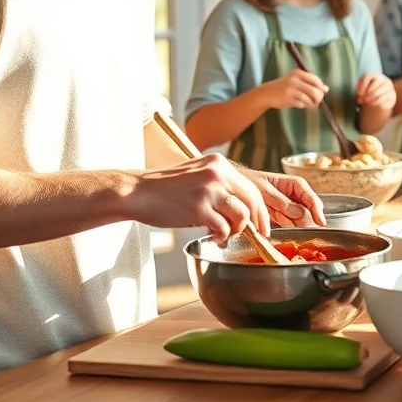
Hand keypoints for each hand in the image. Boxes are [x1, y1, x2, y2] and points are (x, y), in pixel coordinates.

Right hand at [131, 153, 269, 242]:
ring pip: (241, 216)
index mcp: (219, 164)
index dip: (261, 211)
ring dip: (236, 230)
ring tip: (223, 233)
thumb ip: (221, 185)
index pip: (252, 188)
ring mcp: (209, 189)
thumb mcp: (198, 176)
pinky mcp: (199, 207)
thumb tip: (244, 208)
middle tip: (254, 236)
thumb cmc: (166, 189)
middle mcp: (217, 173)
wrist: (138, 192)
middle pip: (252, 201)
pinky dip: (221, 236)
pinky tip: (212, 236)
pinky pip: (223, 227)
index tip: (263, 226)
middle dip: (256, 223)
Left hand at [239, 167, 326, 227]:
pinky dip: (287, 230)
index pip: (309, 196)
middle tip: (292, 224)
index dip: (316, 209)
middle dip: (305, 220)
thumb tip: (298, 212)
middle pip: (308, 211)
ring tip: (276, 219)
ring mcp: (290, 209)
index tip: (321, 222)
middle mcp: (295, 196)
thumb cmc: (249, 183)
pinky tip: (277, 226)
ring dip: (294, 226)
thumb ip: (280, 201)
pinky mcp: (283, 219)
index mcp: (293, 184)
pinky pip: (290, 227)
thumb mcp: (263, 189)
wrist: (236, 190)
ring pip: (301, 221)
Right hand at [262, 70, 326, 110]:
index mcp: (298, 73)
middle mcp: (295, 80)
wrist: (267, 93)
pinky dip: (305, 106)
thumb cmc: (285, 87)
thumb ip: (311, 84)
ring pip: (310, 98)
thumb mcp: (297, 82)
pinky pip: (303, 104)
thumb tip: (326, 89)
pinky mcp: (288, 99)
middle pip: (315, 90)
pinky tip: (301, 105)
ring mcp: (291, 89)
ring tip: (309, 104)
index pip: (316, 80)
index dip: (321, 88)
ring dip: (312, 103)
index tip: (320, 93)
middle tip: (316, 102)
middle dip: (319, 98)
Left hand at [357, 73, 395, 110]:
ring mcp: (390, 88)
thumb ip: (360, 88)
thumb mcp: (363, 85)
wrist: (382, 93)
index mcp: (376, 75)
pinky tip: (370, 103)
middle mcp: (385, 80)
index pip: (368, 77)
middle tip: (361, 100)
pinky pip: (383, 101)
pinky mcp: (392, 96)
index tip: (359, 94)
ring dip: (370, 100)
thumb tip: (360, 96)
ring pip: (379, 95)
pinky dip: (375, 103)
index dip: (363, 86)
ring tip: (365, 102)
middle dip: (366, 95)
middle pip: (374, 87)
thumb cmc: (370, 87)